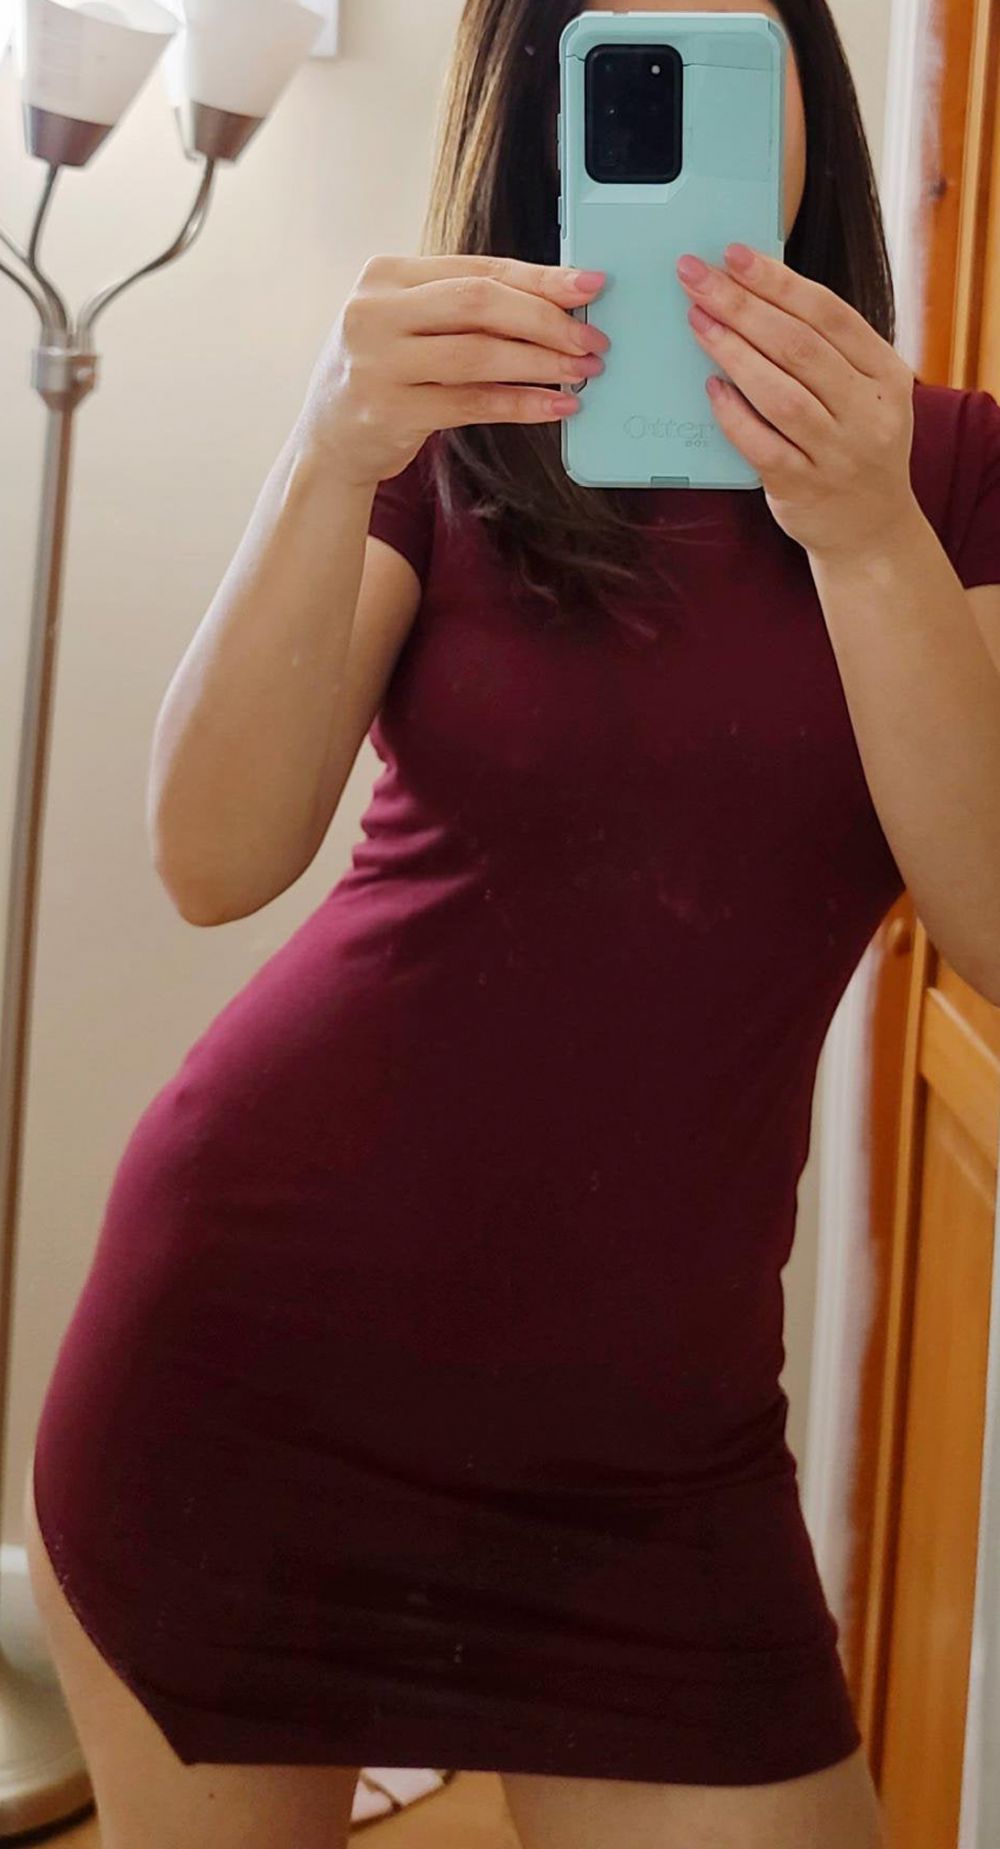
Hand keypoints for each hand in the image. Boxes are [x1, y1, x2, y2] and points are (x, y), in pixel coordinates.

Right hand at [294, 254, 608, 487]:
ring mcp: (377, 363)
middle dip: (546, 319)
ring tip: (582, 372)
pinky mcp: (389, 412)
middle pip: (480, 303)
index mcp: (385, 275)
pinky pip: (472, 404)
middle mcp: (374, 311)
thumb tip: (555, 302)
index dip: (540, 277)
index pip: (478, 268)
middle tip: (592, 338)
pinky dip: (521, 404)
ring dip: (541, 363)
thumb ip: (463, 307)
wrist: (329, 441)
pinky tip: (556, 406)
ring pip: (478, 354)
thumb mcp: (410, 326)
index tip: (589, 286)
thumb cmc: (384, 375)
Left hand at [677, 243, 918, 560]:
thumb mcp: (864, 391)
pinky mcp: (803, 487)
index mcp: (886, 374)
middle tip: (695, 277)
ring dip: (732, 351)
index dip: (778, 281)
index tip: (733, 255)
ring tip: (697, 320)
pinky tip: (710, 386)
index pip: (829, 314)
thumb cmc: (854, 445)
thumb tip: (757, 292)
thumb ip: (827, 349)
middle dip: (741, 305)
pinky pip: (761, 444)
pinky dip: (733, 413)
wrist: (870, 528)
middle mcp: (868, 412)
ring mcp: (837, 453)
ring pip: (779, 393)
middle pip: (798, 346)